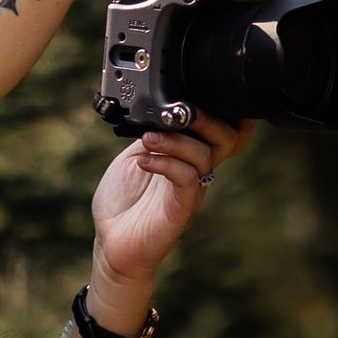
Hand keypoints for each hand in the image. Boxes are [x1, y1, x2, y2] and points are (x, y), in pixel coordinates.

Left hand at [89, 109, 255, 289]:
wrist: (111, 242)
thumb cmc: (121, 203)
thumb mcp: (133, 156)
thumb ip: (150, 134)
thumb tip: (159, 113)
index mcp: (186, 156)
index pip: (217, 130)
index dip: (217, 112)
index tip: (193, 95)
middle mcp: (194, 171)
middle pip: (226, 139)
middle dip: (207, 119)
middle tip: (179, 111)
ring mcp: (190, 190)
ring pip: (205, 156)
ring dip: (175, 141)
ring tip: (147, 140)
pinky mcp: (181, 208)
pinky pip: (187, 179)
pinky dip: (167, 163)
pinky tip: (144, 161)